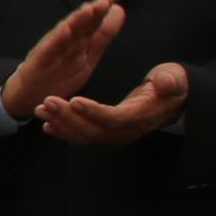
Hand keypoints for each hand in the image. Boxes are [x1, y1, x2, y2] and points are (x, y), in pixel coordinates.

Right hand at [0, 0, 124, 121]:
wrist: (27, 95)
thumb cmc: (57, 74)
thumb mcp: (88, 57)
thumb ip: (103, 35)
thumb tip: (119, 10)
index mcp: (79, 43)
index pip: (92, 24)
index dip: (101, 11)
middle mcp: (65, 44)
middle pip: (80, 26)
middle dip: (92, 13)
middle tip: (104, 0)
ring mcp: (51, 52)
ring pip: (66, 35)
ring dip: (76, 21)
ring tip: (88, 9)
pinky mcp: (39, 62)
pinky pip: (50, 51)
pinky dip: (57, 40)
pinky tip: (65, 29)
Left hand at [36, 62, 190, 145]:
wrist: (174, 100)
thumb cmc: (172, 84)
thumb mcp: (174, 78)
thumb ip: (170, 80)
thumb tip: (164, 82)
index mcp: (140, 117)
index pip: (113, 118)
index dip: (93, 112)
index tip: (73, 100)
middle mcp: (126, 132)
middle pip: (93, 130)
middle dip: (67, 117)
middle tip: (47, 102)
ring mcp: (116, 136)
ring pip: (85, 136)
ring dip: (61, 124)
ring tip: (41, 110)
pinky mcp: (108, 134)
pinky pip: (84, 137)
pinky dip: (65, 132)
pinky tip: (47, 125)